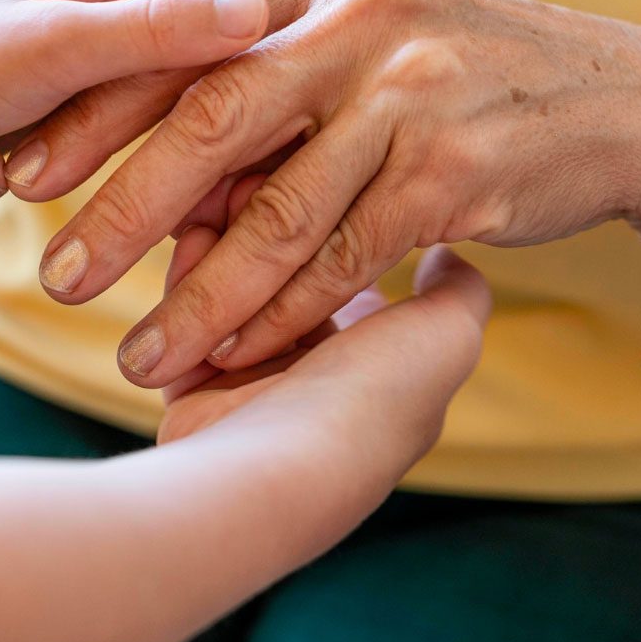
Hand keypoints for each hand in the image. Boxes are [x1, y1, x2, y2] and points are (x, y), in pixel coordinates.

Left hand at [11, 0, 640, 385]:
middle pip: (211, 121)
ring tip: (136, 356)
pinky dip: (282, 314)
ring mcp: (411, 94)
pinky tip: (231, 354)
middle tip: (55, 278)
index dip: (93, 115)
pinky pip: (342, 259)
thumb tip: (155, 176)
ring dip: (199, 296)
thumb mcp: (356, 40)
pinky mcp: (453, 171)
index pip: (179, 50)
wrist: (605, 96)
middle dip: (122, 207)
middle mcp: (358, 22)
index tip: (23, 176)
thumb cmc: (452, 71)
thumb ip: (262, 86)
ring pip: (277, 213)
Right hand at [158, 175, 488, 479]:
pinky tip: (190, 237)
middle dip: (263, 229)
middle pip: (281, 278)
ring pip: (229, 293)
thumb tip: (454, 256)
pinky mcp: (194, 394)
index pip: (346, 275)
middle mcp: (311, 377)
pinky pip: (185, 322)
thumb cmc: (372, 397)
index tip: (310, 178)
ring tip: (214, 202)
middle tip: (250, 184)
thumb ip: (455, 292)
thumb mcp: (446, 335)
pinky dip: (185, 281)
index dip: (329, 224)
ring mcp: (248, 389)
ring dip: (222, 246)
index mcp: (369, 365)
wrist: (280, 463)